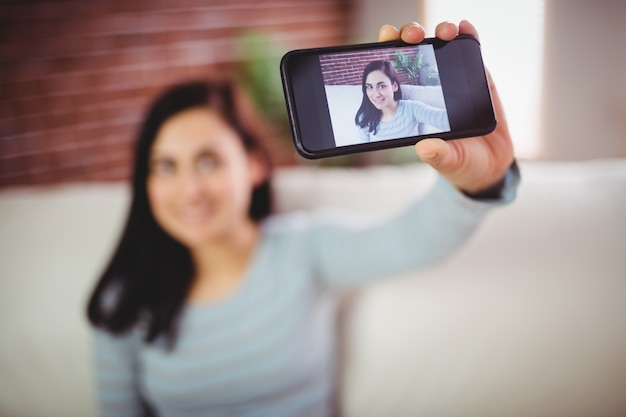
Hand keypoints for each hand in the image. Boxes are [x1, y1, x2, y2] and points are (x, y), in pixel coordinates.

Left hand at [379, 21, 514, 194]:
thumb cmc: (462, 164)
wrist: (491, 166)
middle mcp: (432, 88)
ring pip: (442, 46)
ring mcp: (455, 80)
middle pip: (415, 52)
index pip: (394, 73)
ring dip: (441, 32)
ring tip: (444, 32)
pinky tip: (465, 28)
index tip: (385, 40)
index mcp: (414, 105)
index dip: (388, 54)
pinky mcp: (479, 78)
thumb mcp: (449, 162)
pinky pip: (471, 51)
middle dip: (411, 36)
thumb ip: (438, 155)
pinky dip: (469, 35)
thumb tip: (424, 148)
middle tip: (413, 36)